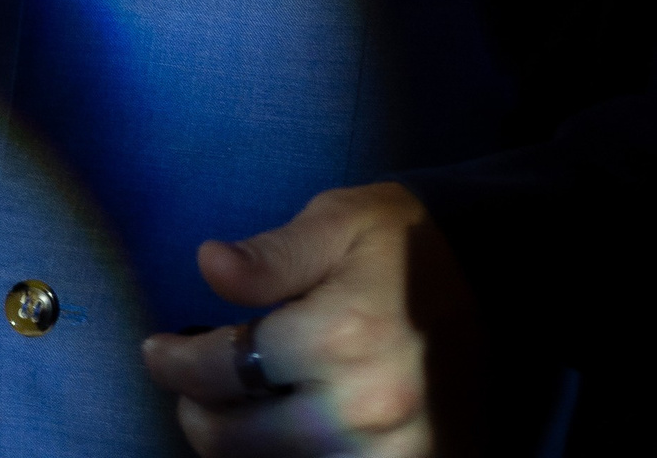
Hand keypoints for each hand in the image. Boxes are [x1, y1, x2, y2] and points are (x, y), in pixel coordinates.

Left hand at [142, 182, 481, 455]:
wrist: (500, 282)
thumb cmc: (408, 245)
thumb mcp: (343, 220)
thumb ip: (273, 253)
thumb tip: (208, 265)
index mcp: (341, 334)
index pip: (224, 366)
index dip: (175, 360)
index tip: (156, 350)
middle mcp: (360, 409)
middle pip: (234, 437)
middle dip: (195, 408)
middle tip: (185, 382)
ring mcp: (385, 456)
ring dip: (234, 443)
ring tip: (224, 408)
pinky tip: (276, 431)